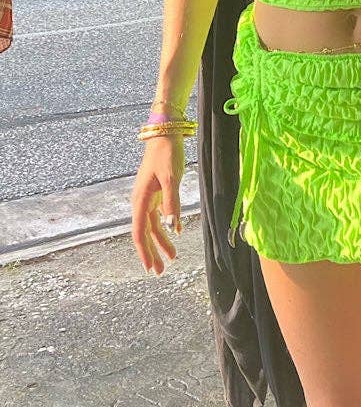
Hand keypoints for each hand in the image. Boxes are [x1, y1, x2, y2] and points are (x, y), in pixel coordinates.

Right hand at [130, 135, 185, 275]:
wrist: (164, 135)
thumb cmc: (166, 154)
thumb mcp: (171, 177)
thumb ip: (171, 202)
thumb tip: (171, 227)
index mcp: (141, 200)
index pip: (140, 232)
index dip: (144, 251)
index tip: (150, 268)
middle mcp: (141, 201)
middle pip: (145, 233)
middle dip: (152, 253)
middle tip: (159, 272)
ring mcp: (148, 197)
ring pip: (153, 226)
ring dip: (161, 242)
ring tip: (171, 258)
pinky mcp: (156, 192)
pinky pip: (159, 215)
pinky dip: (166, 226)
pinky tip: (175, 234)